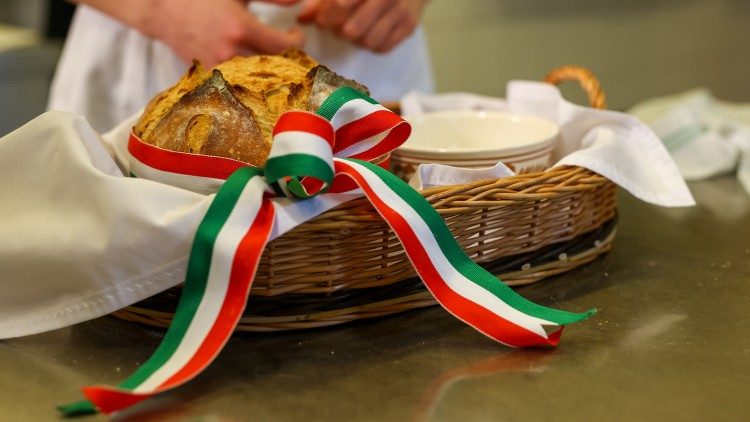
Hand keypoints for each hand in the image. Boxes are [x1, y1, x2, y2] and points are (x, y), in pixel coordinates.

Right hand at [139, 0, 304, 66]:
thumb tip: (300, 0)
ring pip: (257, 79)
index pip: (284, 46)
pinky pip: (237, 84)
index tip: (295, 33)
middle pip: (274, 67)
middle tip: (289, 48)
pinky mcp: (208, 77)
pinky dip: (249, 78)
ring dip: (270, 70)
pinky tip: (253, 68)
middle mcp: (230, 52)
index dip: (297, 42)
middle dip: (287, 58)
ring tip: (274, 58)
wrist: (163, 10)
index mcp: (239, 27)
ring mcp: (218, 68)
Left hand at [297, 0, 427, 52]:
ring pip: (367, 41)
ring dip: (355, 40)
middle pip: (351, 29)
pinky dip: (372, 45)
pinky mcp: (409, 26)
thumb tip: (301, 19)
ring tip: (353, 29)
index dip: (325, 17)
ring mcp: (401, 10)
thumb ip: (319, 1)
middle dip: (338, 31)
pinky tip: (369, 33)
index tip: (322, 19)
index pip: (339, 4)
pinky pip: (382, 48)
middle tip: (337, 26)